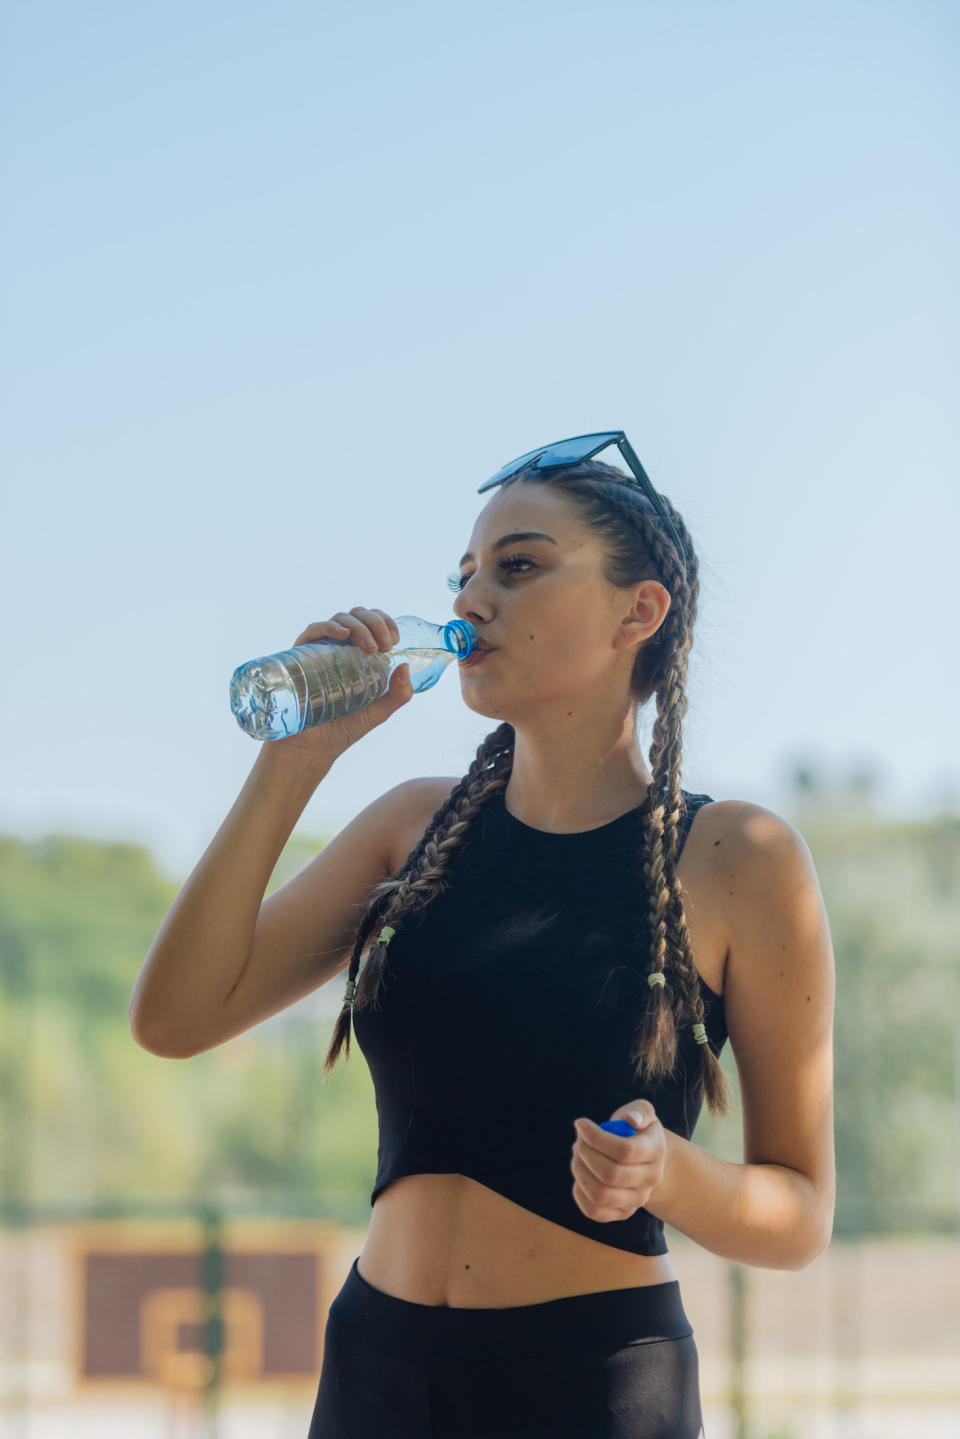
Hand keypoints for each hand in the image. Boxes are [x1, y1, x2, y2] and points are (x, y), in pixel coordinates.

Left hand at [570, 1100, 667, 1222]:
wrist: (646, 1160)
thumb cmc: (638, 1131)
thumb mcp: (642, 1112)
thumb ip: (639, 1110)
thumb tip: (631, 1120)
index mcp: (656, 1152)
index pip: (624, 1151)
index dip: (596, 1137)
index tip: (580, 1124)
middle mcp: (650, 1180)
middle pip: (610, 1174)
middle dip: (585, 1153)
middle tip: (578, 1141)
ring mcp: (637, 1199)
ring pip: (600, 1195)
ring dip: (580, 1172)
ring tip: (578, 1156)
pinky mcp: (622, 1212)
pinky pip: (594, 1212)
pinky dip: (579, 1193)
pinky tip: (581, 1174)